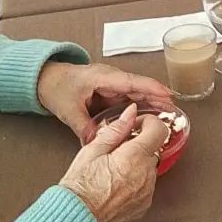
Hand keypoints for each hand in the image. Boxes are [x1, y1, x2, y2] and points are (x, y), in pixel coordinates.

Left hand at [37, 61, 173, 143]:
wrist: (46, 79)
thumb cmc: (57, 87)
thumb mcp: (68, 109)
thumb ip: (83, 126)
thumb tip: (95, 143)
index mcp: (103, 78)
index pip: (132, 82)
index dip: (151, 89)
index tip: (168, 96)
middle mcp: (112, 79)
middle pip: (139, 87)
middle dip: (158, 97)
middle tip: (175, 111)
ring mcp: (112, 85)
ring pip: (136, 93)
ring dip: (151, 102)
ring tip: (168, 115)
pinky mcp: (110, 93)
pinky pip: (129, 99)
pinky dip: (141, 106)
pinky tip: (149, 116)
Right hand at [58, 103, 169, 221]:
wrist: (74, 221)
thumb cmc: (79, 187)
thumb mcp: (92, 151)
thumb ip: (116, 129)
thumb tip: (131, 112)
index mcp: (134, 157)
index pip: (159, 129)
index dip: (147, 123)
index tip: (134, 126)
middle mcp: (146, 174)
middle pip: (153, 149)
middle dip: (138, 144)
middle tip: (116, 149)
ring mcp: (146, 192)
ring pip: (149, 167)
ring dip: (137, 164)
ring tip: (112, 170)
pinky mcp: (144, 205)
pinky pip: (146, 185)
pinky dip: (136, 181)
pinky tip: (116, 184)